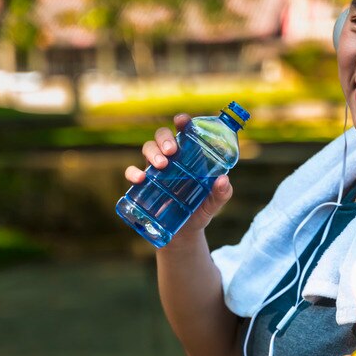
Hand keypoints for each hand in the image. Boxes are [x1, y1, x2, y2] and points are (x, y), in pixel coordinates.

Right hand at [123, 113, 232, 239]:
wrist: (184, 233)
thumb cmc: (200, 210)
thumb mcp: (214, 203)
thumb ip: (222, 193)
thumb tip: (223, 180)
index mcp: (189, 155)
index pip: (184, 132)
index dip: (182, 122)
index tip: (182, 121)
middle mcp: (170, 158)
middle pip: (162, 136)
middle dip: (164, 139)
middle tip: (172, 151)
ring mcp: (155, 169)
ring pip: (147, 148)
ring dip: (152, 153)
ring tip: (161, 165)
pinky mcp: (143, 184)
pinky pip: (131, 172)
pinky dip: (133, 172)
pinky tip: (140, 179)